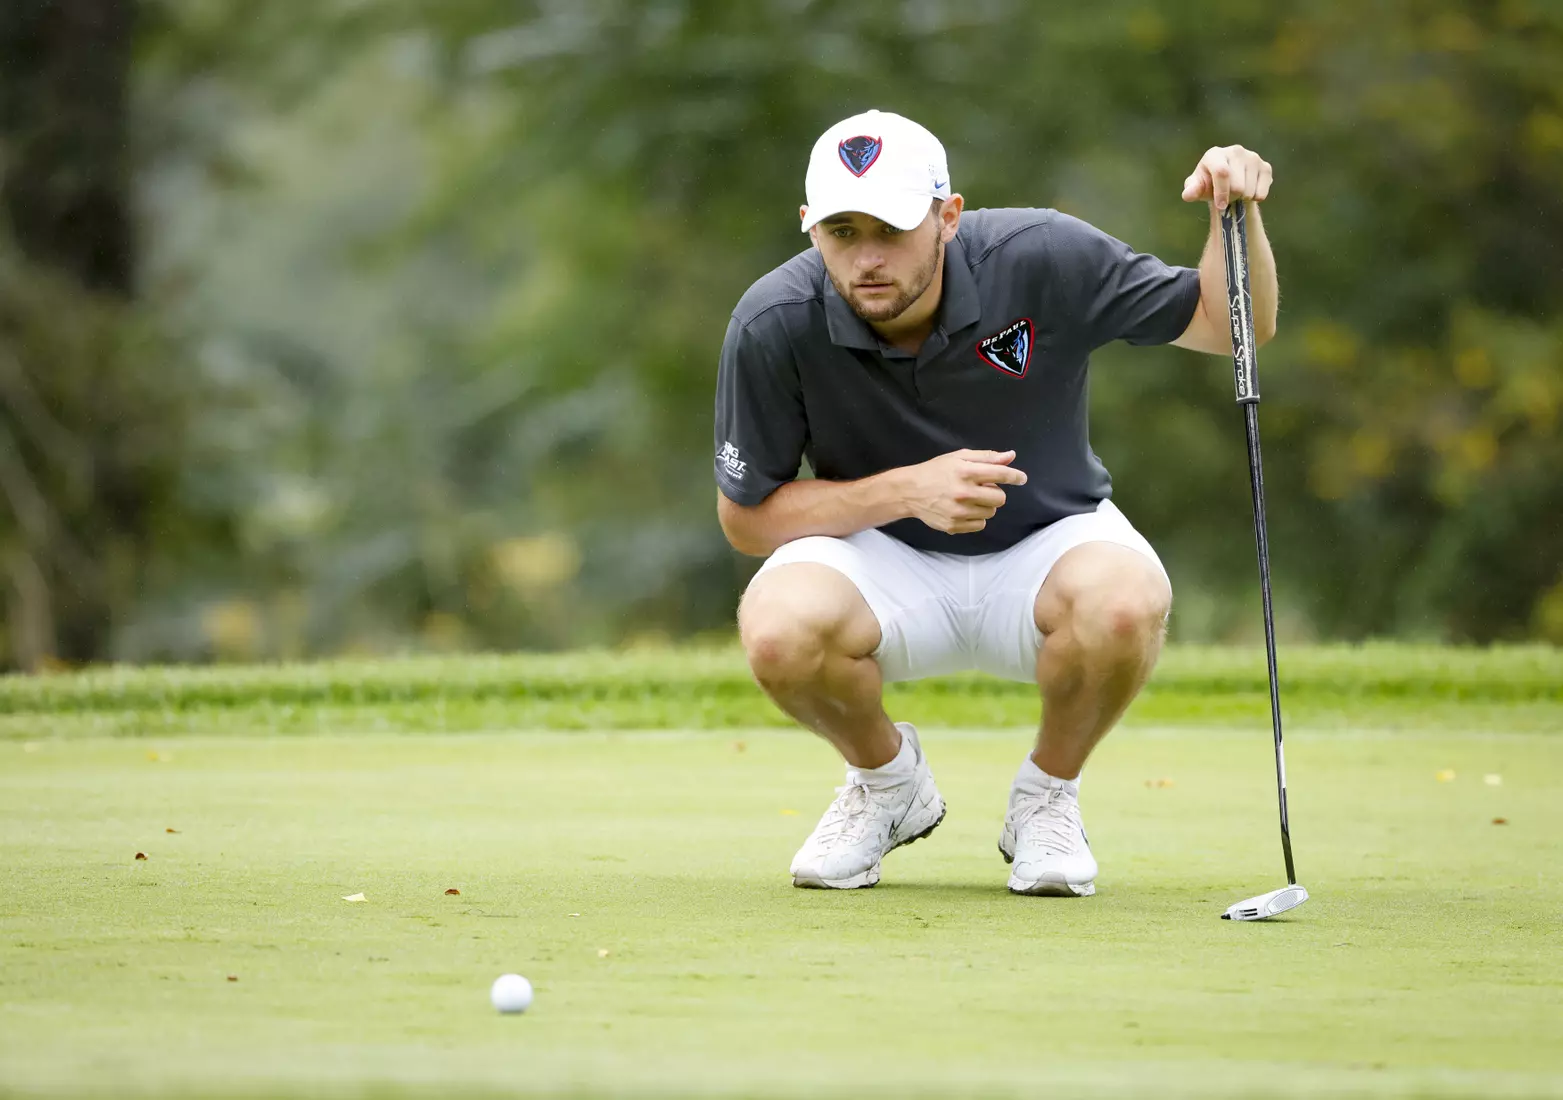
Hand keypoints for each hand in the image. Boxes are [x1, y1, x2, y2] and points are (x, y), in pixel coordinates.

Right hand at [899, 448, 1026, 534]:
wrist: (909, 491)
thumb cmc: (936, 471)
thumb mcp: (959, 458)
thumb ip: (986, 457)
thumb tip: (1011, 457)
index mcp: (966, 472)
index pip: (1000, 474)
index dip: (1015, 476)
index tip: (1021, 479)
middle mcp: (963, 493)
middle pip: (1000, 498)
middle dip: (995, 492)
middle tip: (982, 488)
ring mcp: (958, 512)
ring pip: (990, 512)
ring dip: (985, 505)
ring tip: (970, 499)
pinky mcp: (954, 526)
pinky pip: (980, 525)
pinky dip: (976, 518)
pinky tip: (964, 510)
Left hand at [1181, 145, 1272, 210]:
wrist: (1228, 183)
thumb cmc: (1208, 185)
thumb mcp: (1197, 188)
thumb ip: (1191, 191)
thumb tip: (1188, 194)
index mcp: (1215, 154)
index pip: (1222, 172)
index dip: (1221, 192)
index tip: (1220, 206)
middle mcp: (1235, 151)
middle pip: (1237, 186)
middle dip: (1230, 197)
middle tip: (1226, 196)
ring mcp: (1252, 157)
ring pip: (1249, 191)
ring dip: (1241, 198)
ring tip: (1236, 193)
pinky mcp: (1265, 166)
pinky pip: (1261, 192)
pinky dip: (1254, 198)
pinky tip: (1248, 191)